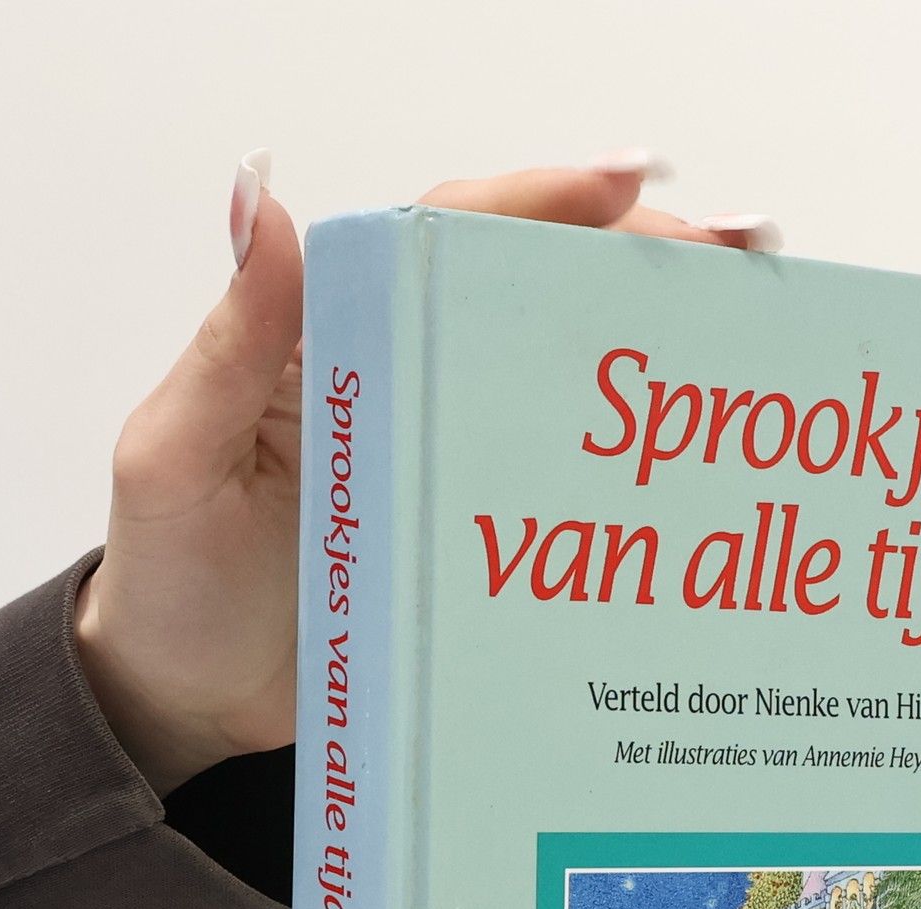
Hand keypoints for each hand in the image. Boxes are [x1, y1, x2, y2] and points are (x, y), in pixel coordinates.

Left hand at [76, 151, 775, 792]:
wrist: (188, 706)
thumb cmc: (172, 586)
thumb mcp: (178, 460)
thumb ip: (228, 343)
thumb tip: (264, 199)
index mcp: (336, 341)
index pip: (449, 237)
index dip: (543, 204)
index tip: (633, 191)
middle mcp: (404, 382)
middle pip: (532, 291)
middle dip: (641, 263)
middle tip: (742, 259)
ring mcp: (445, 461)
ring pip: (559, 381)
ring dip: (653, 355)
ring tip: (749, 339)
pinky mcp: (473, 536)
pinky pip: (556, 485)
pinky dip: (625, 473)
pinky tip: (690, 478)